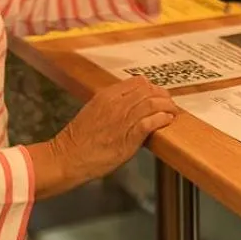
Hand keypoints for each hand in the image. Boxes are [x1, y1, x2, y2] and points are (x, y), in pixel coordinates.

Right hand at [50, 77, 178, 184]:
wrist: (68, 157)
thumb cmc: (78, 139)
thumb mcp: (93, 110)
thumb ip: (111, 104)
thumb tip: (130, 102)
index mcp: (107, 95)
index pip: (138, 82)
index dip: (151, 87)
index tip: (157, 94)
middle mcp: (116, 104)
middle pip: (149, 91)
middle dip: (163, 96)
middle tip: (169, 103)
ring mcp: (123, 120)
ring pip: (153, 103)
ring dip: (167, 107)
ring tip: (172, 112)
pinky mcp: (129, 137)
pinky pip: (151, 122)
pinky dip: (162, 119)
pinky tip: (166, 121)